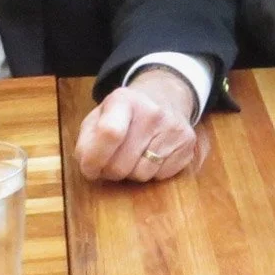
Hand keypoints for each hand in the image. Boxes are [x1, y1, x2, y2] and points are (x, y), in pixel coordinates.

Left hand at [73, 68, 199, 182]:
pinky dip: (151, 173)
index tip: (89, 168)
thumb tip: (89, 167)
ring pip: (141, 175)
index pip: (109, 133)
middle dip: (110, 171)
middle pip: (121, 164)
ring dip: (130, 173)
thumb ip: (87, 140)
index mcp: (123, 100)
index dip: (94, 158)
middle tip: (110, 163)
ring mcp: (173, 128)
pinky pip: (160, 177)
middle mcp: (152, 112)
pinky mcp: (187, 144)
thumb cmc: (124, 114)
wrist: (165, 97)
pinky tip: (150, 156)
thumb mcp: (99, 116)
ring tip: (132, 156)